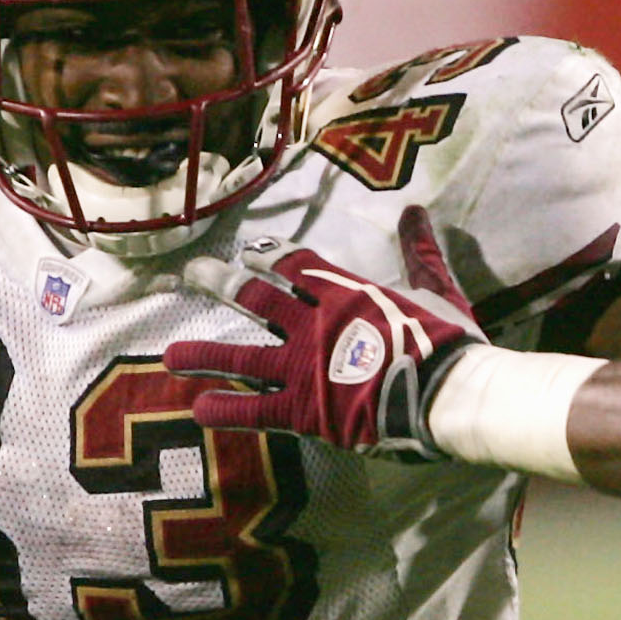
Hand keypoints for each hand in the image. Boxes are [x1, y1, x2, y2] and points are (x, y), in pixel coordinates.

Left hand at [166, 249, 483, 458]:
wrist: (450, 393)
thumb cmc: (449, 342)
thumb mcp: (437, 289)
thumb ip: (420, 251)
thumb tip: (415, 208)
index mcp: (344, 291)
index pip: (294, 264)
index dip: (268, 256)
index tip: (249, 252)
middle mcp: (313, 324)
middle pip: (254, 298)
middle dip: (220, 283)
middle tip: (193, 274)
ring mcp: (303, 367)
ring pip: (241, 355)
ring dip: (203, 354)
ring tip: (170, 356)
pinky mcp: (304, 409)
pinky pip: (254, 409)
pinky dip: (225, 410)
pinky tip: (198, 410)